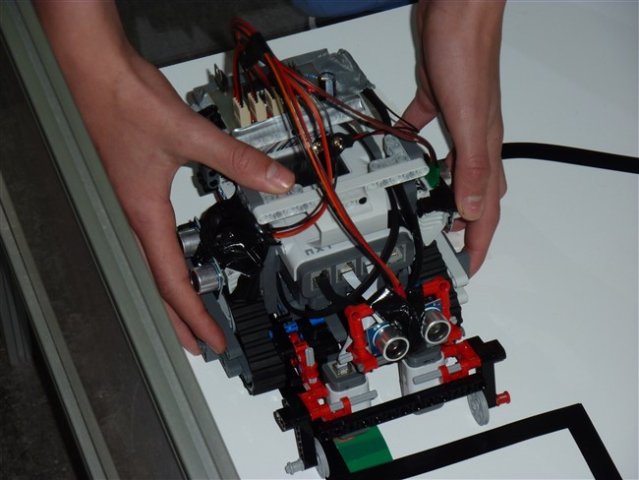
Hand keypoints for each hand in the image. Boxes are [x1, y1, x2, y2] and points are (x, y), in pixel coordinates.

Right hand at [35, 1, 293, 353]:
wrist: (99, 73)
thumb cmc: (127, 103)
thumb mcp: (190, 135)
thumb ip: (237, 160)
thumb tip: (277, 180)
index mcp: (148, 215)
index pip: (173, 281)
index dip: (194, 315)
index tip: (211, 342)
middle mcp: (141, 216)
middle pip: (161, 283)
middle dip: (181, 319)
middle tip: (200, 347)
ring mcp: (140, 203)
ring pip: (160, 262)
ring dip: (177, 294)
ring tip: (191, 316)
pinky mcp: (144, 186)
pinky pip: (161, 238)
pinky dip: (175, 260)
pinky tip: (185, 256)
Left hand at [403, 0, 506, 274]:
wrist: (457, 11)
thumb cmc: (468, 57)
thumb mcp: (468, 121)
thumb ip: (472, 167)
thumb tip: (470, 211)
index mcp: (483, 150)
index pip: (486, 210)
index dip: (478, 244)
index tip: (468, 270)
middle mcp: (472, 140)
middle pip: (469, 194)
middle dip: (459, 225)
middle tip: (441, 245)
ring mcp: (455, 121)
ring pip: (448, 168)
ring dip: (435, 191)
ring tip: (419, 209)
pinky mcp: (436, 101)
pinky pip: (423, 131)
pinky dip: (412, 146)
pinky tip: (398, 151)